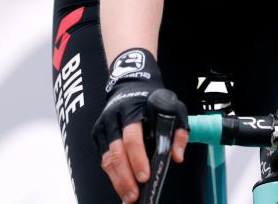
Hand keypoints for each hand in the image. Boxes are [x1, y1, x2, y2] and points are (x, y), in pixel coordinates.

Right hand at [91, 49, 188, 202]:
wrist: (131, 85)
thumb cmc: (154, 101)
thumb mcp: (173, 108)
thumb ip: (178, 132)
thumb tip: (177, 157)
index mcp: (132, 110)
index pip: (132, 137)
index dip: (137, 158)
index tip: (144, 176)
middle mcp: (114, 118)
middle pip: (116, 152)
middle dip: (125, 177)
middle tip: (134, 195)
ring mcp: (104, 127)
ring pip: (107, 159)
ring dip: (117, 180)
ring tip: (128, 196)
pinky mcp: (99, 135)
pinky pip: (103, 158)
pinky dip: (112, 174)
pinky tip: (122, 186)